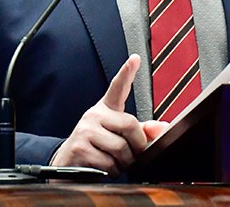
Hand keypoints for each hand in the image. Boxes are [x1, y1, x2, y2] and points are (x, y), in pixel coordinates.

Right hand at [51, 54, 150, 176]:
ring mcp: (85, 131)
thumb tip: (162, 127)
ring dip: (125, 163)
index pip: (118, 87)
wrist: (68, 166)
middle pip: (130, 126)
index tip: (135, 59)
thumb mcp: (119, 137)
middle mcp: (94, 115)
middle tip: (134, 155)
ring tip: (116, 163)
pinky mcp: (79, 148)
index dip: (127, 72)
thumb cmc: (98, 149)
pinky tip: (104, 169)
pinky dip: (112, 171)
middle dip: (138, 146)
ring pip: (121, 148)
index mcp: (106, 109)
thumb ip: (142, 131)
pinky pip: (108, 163)